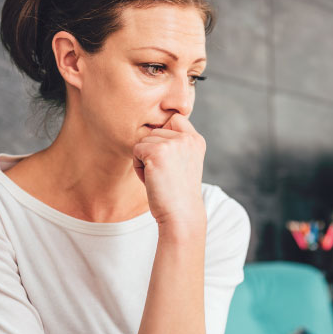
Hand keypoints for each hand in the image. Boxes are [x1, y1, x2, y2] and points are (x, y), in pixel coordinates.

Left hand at [132, 113, 205, 227]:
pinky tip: (152, 179)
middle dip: (153, 151)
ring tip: (160, 177)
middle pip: (155, 131)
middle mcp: (187, 138)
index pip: (175, 119)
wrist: (181, 214)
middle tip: (166, 174)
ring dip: (145, 159)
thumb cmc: (178, 193)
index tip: (171, 161)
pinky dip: (138, 167)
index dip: (166, 137)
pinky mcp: (156, 152)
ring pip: (144, 141)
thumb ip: (177, 144)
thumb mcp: (185, 162)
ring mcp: (172, 144)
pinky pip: (136, 151)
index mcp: (196, 140)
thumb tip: (154, 128)